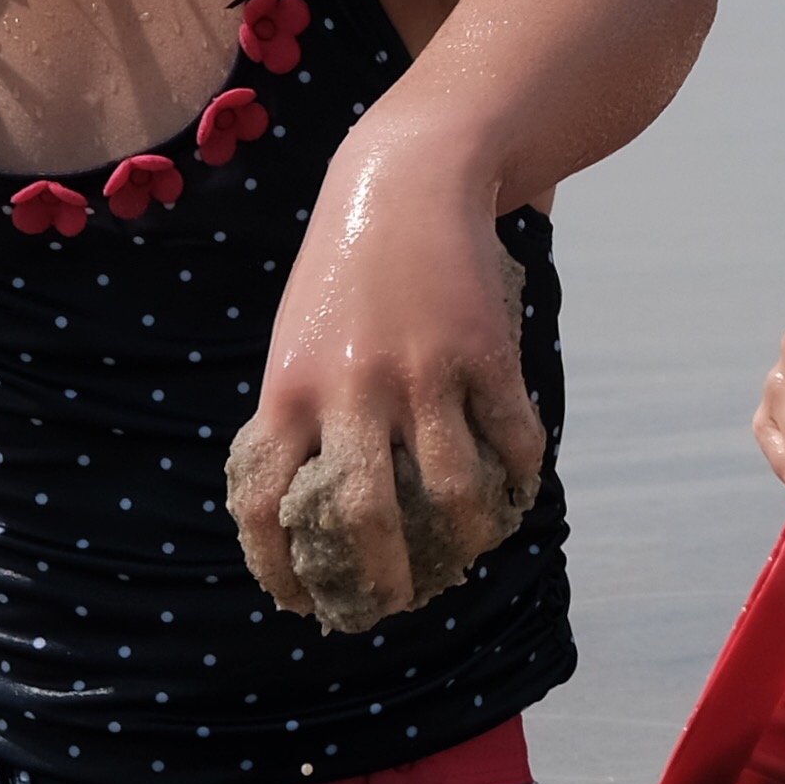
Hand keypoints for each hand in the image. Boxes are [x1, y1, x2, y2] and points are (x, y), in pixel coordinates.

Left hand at [232, 203, 548, 632]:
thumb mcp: (295, 340)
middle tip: (395, 603)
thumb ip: (298, 415)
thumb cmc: (342, 268)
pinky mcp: (485, 355)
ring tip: (467, 553)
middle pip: (364, 517)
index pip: (265, 503)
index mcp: (289, 392)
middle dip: (381, 578)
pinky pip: (512, 438)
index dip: (278, 565)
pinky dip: (520, 476)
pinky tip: (517, 491)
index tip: (302, 601)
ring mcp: (423, 375)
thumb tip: (306, 506)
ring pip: (452, 491)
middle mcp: (351, 392)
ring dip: (463, 539)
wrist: (406, 181)